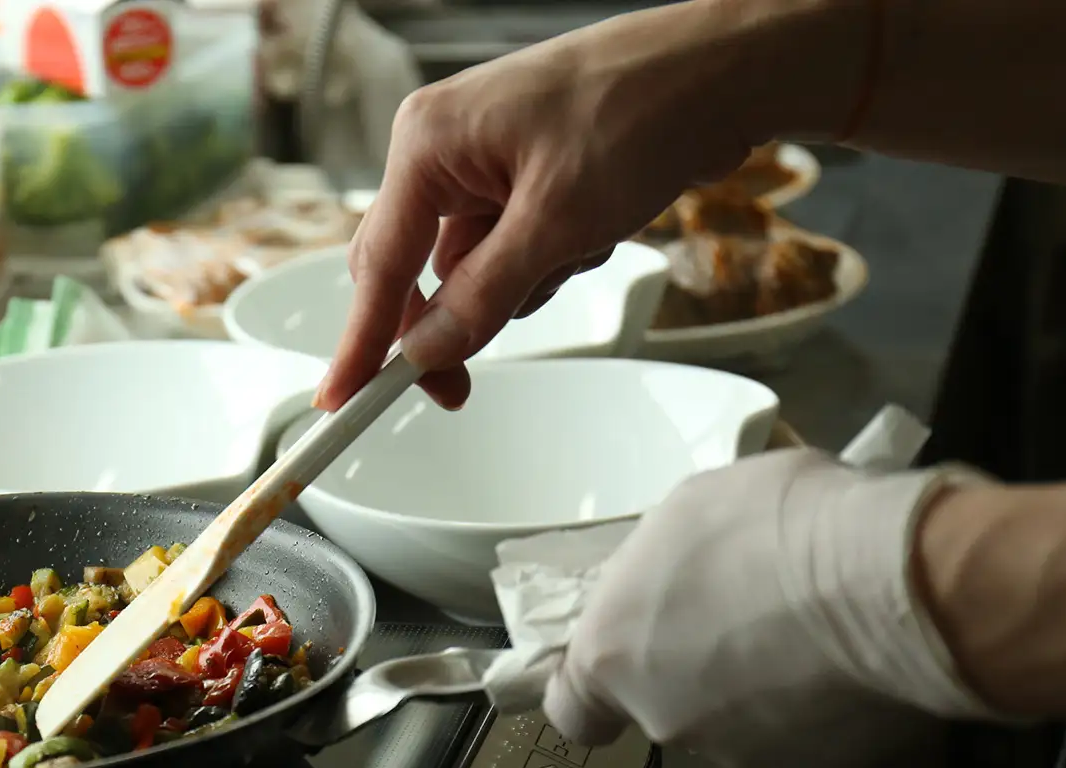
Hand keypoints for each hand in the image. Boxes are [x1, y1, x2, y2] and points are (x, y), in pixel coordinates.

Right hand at [315, 0, 862, 410]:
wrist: (724, 70)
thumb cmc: (642, 110)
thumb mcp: (560, 220)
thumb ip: (483, 295)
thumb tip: (426, 351)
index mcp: (428, 144)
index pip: (379, 265)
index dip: (361, 342)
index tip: (341, 400)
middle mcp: (442, 150)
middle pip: (413, 272)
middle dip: (458, 316)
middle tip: (463, 388)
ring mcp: (482, 164)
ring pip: (471, 270)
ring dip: (524, 281)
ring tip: (584, 237)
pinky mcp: (522, 177)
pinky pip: (511, 250)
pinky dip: (551, 258)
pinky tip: (596, 225)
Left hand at [540, 450, 996, 767]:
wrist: (892, 584)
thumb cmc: (773, 524)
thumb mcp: (691, 510)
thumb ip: (666, 565)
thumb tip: (684, 576)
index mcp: (615, 658)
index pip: (573, 710)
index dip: (597, 691)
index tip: (625, 662)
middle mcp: (668, 720)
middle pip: (669, 702)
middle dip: (701, 664)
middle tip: (752, 608)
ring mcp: (745, 752)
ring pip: (742, 720)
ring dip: (766, 682)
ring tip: (817, 624)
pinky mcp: (822, 767)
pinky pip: (811, 729)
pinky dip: (825, 701)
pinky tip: (857, 655)